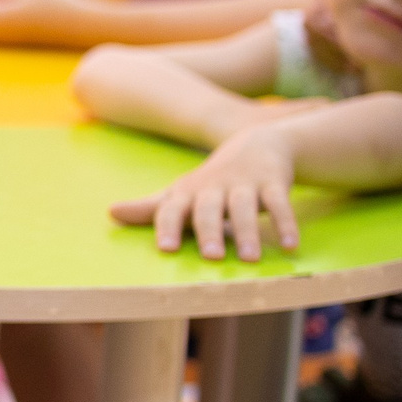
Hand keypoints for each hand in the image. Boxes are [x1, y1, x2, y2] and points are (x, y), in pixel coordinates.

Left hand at [111, 128, 298, 260]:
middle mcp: (214, 187)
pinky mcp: (273, 182)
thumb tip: (110, 213)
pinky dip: (286, 223)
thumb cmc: (211, 181)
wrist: (257, 142)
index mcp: (188, 193)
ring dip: (248, 232)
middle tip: (210, 257)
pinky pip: (280, 203)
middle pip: (208, 208)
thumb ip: (150, 208)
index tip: (166, 249)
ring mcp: (244, 184)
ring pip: (244, 207)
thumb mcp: (181, 192)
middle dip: (209, 231)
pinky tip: (291, 245)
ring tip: (248, 259)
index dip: (168, 226)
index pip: (172, 209)